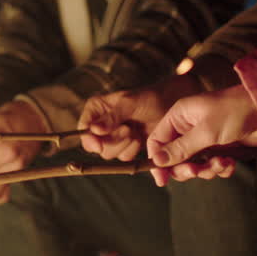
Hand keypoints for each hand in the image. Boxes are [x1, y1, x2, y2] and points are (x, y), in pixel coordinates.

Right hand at [79, 74, 199, 160]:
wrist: (172, 105)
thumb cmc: (150, 97)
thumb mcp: (129, 103)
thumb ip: (112, 117)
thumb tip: (94, 130)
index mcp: (96, 110)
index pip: (84, 130)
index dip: (90, 139)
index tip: (99, 144)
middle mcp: (101, 124)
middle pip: (96, 146)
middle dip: (113, 141)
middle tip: (128, 129)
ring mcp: (114, 137)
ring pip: (109, 154)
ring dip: (124, 146)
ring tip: (136, 132)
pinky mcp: (127, 147)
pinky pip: (123, 158)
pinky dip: (133, 151)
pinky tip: (141, 139)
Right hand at [144, 84, 256, 186]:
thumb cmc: (235, 112)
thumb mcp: (206, 131)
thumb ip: (181, 148)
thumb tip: (157, 161)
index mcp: (179, 116)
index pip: (157, 140)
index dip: (157, 160)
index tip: (162, 179)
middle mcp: (189, 127)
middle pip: (174, 156)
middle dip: (185, 168)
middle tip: (196, 172)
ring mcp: (205, 138)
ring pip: (194, 164)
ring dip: (207, 169)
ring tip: (221, 163)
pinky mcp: (221, 147)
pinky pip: (212, 165)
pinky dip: (221, 168)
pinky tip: (230, 162)